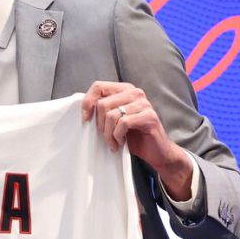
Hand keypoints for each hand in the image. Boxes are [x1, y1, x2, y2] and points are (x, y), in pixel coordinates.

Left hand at [81, 81, 193, 200]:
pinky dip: (117, 136)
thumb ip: (103, 110)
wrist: (156, 152)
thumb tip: (83, 110)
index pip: (98, 86)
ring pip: (112, 115)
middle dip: (99, 125)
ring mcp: (143, 103)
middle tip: (105, 138)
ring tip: (113, 143)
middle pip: (103, 104)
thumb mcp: (114, 120)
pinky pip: (123, 123)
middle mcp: (135, 92)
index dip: (87, 102)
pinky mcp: (149, 116)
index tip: (85, 119)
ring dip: (108, 134)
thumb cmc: (133, 137)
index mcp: (124, 90)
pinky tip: (120, 143)